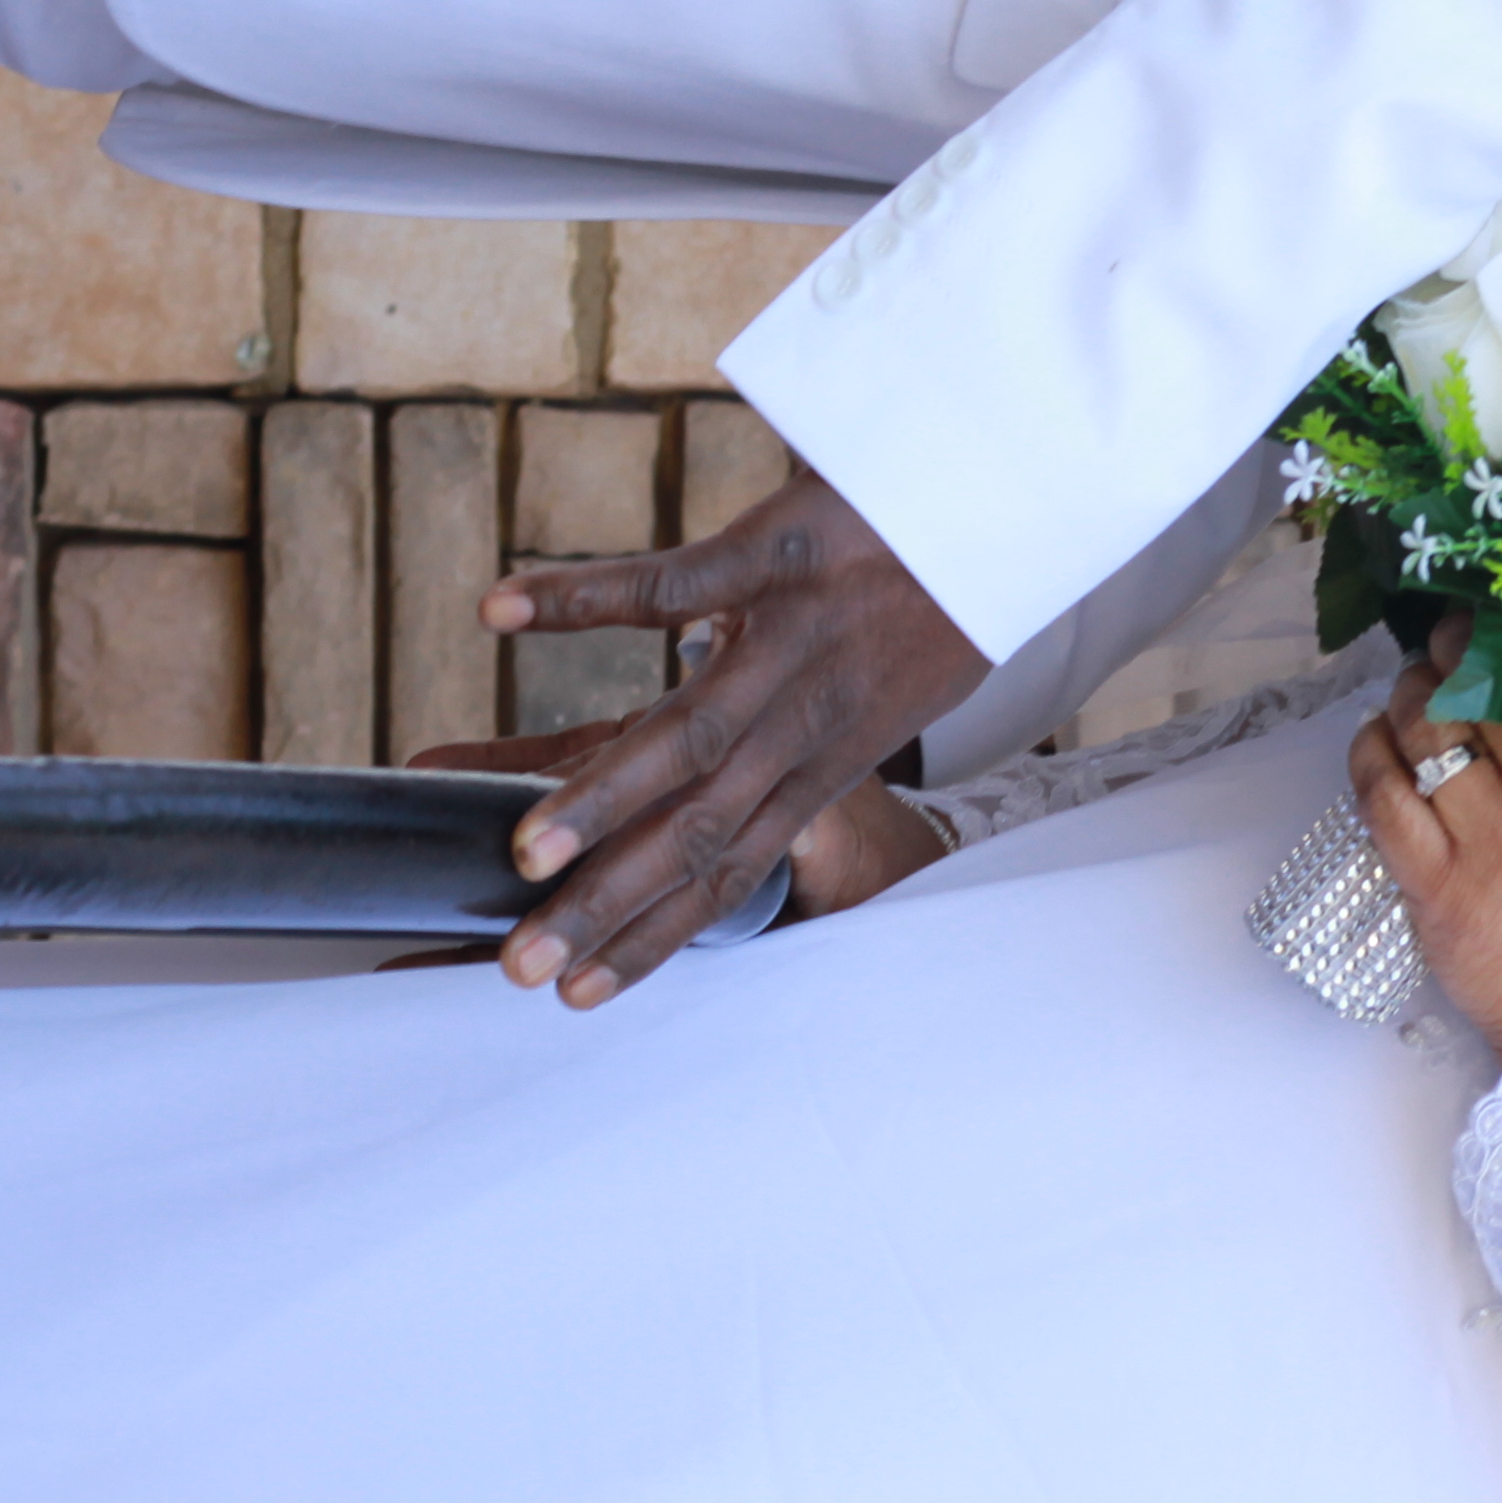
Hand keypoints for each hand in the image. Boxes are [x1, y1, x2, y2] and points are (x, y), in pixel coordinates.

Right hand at [428, 469, 987, 1004]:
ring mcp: (792, 639)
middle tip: (525, 963)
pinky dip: (582, 598)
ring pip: (689, 736)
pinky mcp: (777, 553)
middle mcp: (807, 720)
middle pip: (697, 829)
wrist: (1000, 508)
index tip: (581, 994)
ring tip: (526, 849)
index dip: (656, 936)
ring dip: (603, 796)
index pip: (731, 871)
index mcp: (823, 765)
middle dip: (606, 902)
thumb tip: (705, 792)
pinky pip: (670, 583)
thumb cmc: (929, 610)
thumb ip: (790, 756)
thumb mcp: (875, 708)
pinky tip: (502, 610)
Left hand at [1345, 618, 1501, 1060]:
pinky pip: (1382, 801)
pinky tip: (1377, 743)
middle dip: (1448, 654)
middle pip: (1474, 691)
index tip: (1489, 619)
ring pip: (1421, 735)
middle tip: (1442, 648)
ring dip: (1407, 697)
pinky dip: (1370, 757)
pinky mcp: (1437, 892)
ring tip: (1412, 692)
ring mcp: (1486, 848)